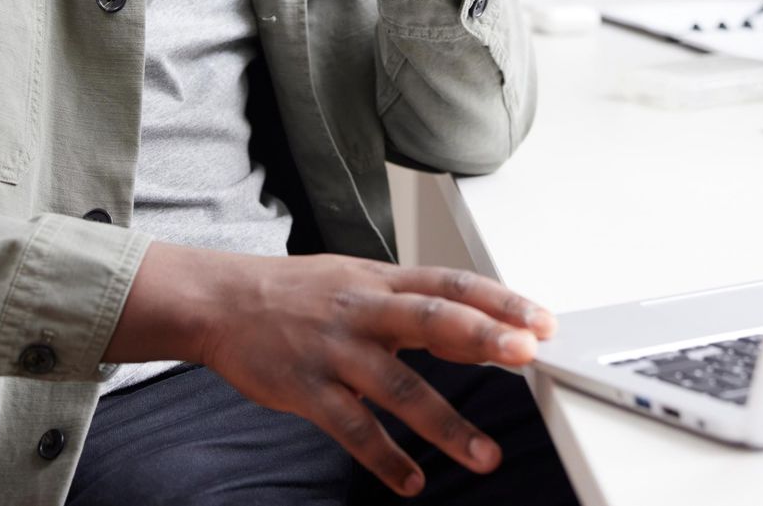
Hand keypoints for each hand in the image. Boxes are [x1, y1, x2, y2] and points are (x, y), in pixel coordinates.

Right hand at [109, 243, 556, 496]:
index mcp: (381, 281)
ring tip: (485, 456)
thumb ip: (413, 304)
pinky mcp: (306, 388)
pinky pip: (351, 428)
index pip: (449, 284)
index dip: (498, 300)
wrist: (221, 302)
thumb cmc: (297, 295)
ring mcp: (335, 349)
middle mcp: (363, 310)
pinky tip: (411, 482)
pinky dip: (384, 457)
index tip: (541, 320)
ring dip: (445, 424)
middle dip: (482, 337)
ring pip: (397, 386)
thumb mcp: (358, 282)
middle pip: (431, 319)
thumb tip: (479, 329)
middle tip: (527, 355)